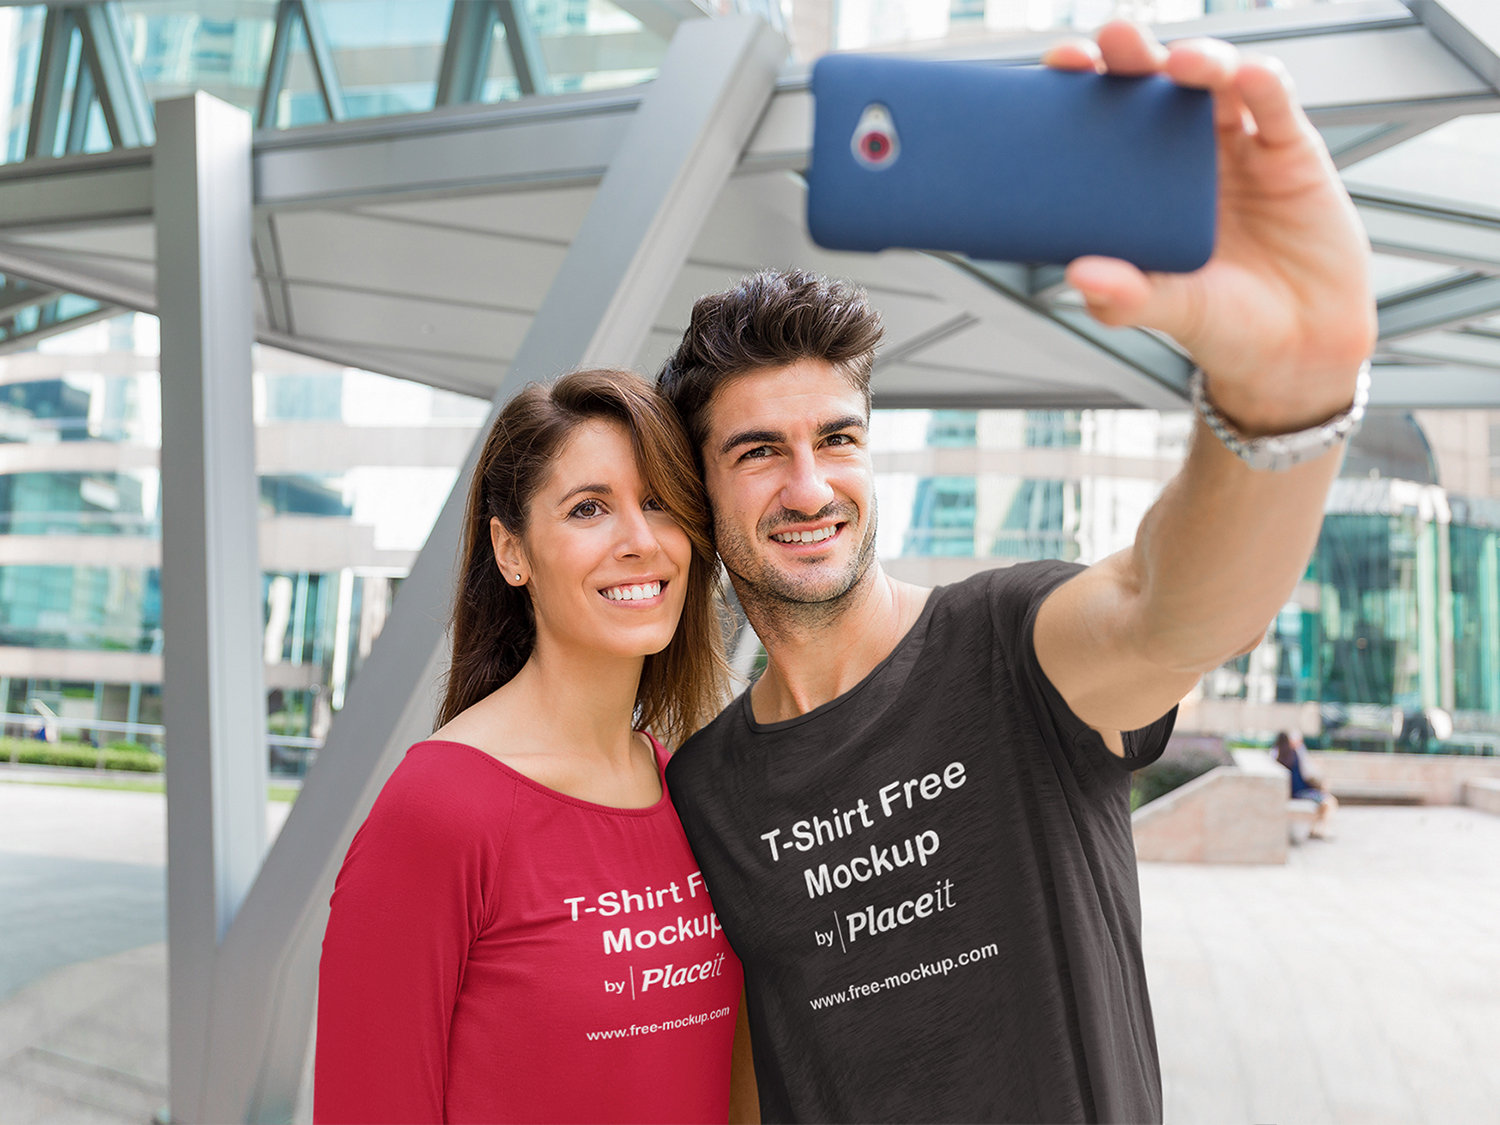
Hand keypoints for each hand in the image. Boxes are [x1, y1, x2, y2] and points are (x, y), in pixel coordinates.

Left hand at [1043, 22, 1377, 435]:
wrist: (1297, 349)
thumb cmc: (1224, 325)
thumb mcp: (1167, 313)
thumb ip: (1125, 296)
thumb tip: (1079, 273)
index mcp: (1139, 186)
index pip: (1102, 122)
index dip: (1081, 89)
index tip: (1058, 69)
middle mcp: (1183, 157)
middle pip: (1154, 84)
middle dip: (1132, 54)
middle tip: (1112, 41)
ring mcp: (1238, 148)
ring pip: (1216, 80)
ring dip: (1198, 59)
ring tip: (1181, 63)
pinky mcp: (1291, 151)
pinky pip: (1275, 104)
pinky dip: (1262, 81)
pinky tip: (1247, 75)